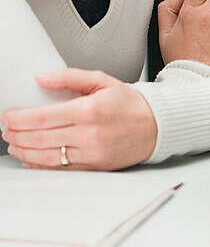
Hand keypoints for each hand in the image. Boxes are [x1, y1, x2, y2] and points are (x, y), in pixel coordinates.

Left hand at [0, 69, 156, 169]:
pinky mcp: (94, 167)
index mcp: (90, 110)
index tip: (8, 117)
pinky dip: (39, 165)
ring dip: (23, 151)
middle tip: (6, 130)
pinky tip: (30, 158)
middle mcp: (89, 134)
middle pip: (39, 138)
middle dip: (16, 135)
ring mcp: (91, 153)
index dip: (19, 118)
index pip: (42, 117)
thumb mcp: (103, 81)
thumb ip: (69, 77)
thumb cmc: (130, 104)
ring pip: (46, 156)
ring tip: (13, 144)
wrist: (158, 126)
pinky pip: (59, 169)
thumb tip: (40, 78)